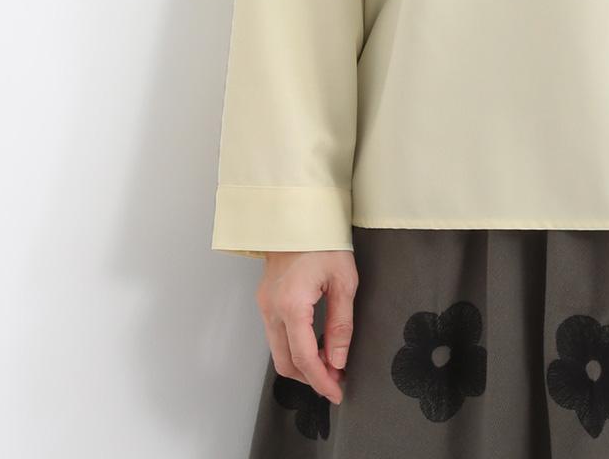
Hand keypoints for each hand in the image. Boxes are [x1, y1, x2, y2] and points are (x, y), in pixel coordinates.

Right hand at [256, 250, 357, 403]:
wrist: (298, 215)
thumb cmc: (324, 241)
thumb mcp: (344, 280)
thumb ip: (341, 324)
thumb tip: (338, 360)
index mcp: (292, 305)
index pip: (304, 358)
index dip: (321, 380)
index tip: (337, 392)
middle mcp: (272, 309)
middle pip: (285, 362)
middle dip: (310, 378)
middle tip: (336, 380)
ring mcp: (265, 305)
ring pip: (278, 351)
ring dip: (301, 364)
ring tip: (329, 363)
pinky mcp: (265, 300)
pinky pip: (276, 335)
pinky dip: (294, 347)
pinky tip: (314, 344)